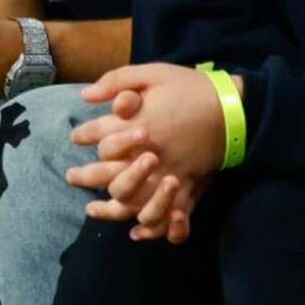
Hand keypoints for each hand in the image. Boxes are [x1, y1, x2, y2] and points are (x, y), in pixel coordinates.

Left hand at [65, 61, 230, 241]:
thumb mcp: (153, 72)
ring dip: (108, 209)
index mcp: (138, 125)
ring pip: (131, 201)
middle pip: (106, 174)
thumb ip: (117, 80)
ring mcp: (168, 175)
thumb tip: (86, 96)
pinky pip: (166, 217)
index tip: (75, 137)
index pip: (98, 137)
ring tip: (91, 210)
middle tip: (71, 177)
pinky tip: (135, 231)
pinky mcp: (187, 188)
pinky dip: (151, 228)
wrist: (234, 107)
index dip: (82, 136)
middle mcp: (149, 154)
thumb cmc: (191, 88)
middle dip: (85, 176)